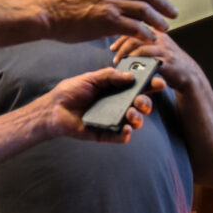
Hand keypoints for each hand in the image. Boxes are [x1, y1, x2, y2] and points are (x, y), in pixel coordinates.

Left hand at [39, 66, 164, 142]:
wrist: (54, 108)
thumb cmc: (72, 91)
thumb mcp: (91, 78)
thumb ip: (110, 76)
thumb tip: (131, 76)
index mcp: (117, 90)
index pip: (138, 87)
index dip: (150, 85)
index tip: (159, 82)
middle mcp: (118, 105)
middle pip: (141, 105)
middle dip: (146, 103)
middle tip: (140, 101)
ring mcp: (114, 119)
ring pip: (135, 121)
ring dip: (138, 117)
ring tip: (131, 113)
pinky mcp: (106, 134)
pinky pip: (120, 137)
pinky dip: (126, 134)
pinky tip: (126, 129)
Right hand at [41, 0, 177, 42]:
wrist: (48, 13)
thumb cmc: (65, 3)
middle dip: (164, 3)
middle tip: (173, 13)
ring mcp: (109, 3)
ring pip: (144, 9)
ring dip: (158, 20)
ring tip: (165, 28)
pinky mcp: (106, 20)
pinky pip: (134, 27)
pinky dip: (146, 33)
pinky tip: (150, 38)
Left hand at [111, 29, 200, 92]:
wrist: (190, 75)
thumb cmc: (170, 62)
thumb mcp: (159, 48)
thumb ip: (145, 43)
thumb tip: (123, 44)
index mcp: (157, 32)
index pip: (135, 27)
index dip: (121, 38)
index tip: (113, 47)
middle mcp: (161, 38)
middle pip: (135, 35)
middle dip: (122, 46)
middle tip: (115, 56)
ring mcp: (165, 50)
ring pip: (141, 47)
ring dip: (127, 55)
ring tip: (120, 63)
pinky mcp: (167, 62)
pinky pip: (149, 60)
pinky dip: (137, 64)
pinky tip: (131, 68)